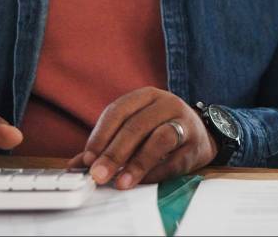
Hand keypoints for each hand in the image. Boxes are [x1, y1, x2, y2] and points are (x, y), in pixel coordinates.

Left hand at [67, 87, 215, 189]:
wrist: (201, 135)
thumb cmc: (159, 130)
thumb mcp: (133, 129)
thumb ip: (106, 145)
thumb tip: (76, 165)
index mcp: (146, 96)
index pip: (118, 111)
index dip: (100, 136)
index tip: (87, 160)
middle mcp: (167, 104)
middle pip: (137, 126)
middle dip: (114, 153)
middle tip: (98, 175)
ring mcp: (184, 122)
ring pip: (160, 139)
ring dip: (138, 163)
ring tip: (121, 182)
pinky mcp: (195, 145)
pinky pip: (174, 159)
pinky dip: (155, 173)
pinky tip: (141, 182)